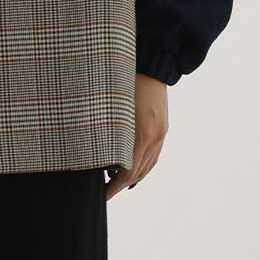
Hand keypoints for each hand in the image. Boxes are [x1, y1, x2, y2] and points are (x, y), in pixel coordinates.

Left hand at [104, 73, 167, 197]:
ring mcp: (161, 132)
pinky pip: (154, 154)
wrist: (152, 64)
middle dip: (121, 185)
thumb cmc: (125, 81)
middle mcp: (155, 137)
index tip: (102, 195)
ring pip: (149, 165)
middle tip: (105, 193)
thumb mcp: (112, 109)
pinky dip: (144, 166)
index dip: (114, 187)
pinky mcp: (163, 127)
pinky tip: (135, 170)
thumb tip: (97, 154)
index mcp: (142, 134)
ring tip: (119, 185)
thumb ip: (107, 132)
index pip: (128, 172)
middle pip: (139, 172)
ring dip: (134, 178)